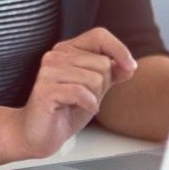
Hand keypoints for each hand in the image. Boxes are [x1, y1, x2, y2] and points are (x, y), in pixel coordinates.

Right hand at [17, 27, 136, 157]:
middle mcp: (56, 55)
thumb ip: (111, 74)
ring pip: (94, 79)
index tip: (130, 67)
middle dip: (102, 86)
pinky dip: (87, 105)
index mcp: (67, 50)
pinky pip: (81, 93)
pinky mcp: (45, 89)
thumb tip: (130, 65)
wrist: (38, 133)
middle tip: (85, 98)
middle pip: (102, 63)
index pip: (99, 36)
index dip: (118, 49)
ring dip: (93, 98)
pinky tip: (75, 109)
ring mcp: (48, 71)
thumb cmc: (65, 110)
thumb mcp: (94, 90)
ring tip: (76, 104)